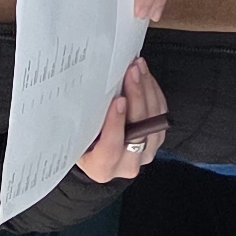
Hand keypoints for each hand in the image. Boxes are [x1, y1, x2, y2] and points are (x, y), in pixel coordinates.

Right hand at [73, 56, 169, 185]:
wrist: (96, 149)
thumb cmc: (81, 139)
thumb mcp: (75, 135)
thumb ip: (81, 121)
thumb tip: (86, 90)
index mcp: (101, 168)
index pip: (111, 149)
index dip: (116, 125)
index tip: (118, 100)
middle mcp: (127, 164)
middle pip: (138, 133)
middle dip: (136, 98)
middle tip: (131, 73)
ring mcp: (145, 153)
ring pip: (154, 122)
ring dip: (146, 90)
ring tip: (137, 68)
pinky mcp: (156, 139)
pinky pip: (161, 114)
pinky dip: (153, 92)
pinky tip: (144, 76)